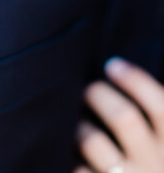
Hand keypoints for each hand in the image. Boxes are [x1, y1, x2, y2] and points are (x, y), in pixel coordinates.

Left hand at [74, 58, 163, 172]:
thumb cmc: (154, 166)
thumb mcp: (162, 142)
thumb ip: (153, 117)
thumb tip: (119, 69)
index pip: (159, 104)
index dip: (133, 79)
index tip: (112, 65)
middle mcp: (156, 164)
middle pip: (124, 118)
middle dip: (99, 95)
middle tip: (88, 90)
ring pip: (94, 142)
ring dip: (80, 128)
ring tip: (80, 126)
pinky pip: (79, 170)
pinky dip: (74, 161)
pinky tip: (76, 157)